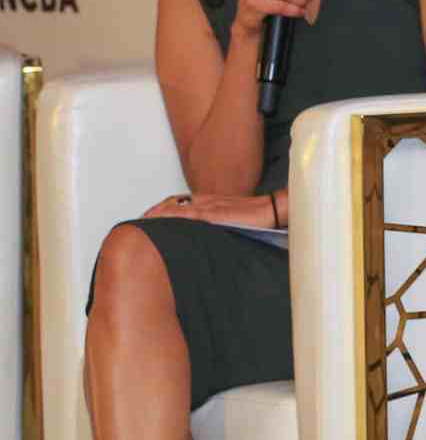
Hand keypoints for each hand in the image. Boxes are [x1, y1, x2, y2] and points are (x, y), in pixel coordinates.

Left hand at [141, 192, 276, 227]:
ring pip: (173, 208)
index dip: (161, 210)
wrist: (273, 211)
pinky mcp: (212, 214)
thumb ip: (220, 225)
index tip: (149, 220)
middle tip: (138, 225)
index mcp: (210, 202)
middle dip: (153, 213)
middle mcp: (205, 201)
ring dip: (155, 216)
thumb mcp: (234, 221)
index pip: (178, 202)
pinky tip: (159, 225)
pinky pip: (184, 215)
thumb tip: (210, 239)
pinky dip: (168, 218)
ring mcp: (208, 206)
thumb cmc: (259, 218)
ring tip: (142, 227)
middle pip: (170, 203)